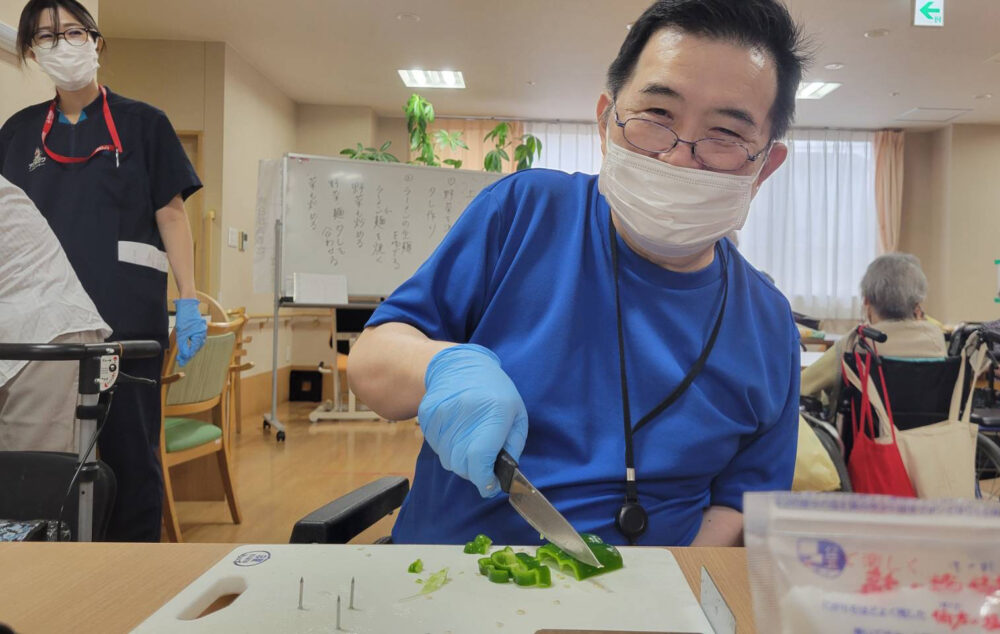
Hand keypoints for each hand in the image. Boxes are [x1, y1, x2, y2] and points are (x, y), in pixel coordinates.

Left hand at [173, 298, 206, 366]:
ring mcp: (202, 331)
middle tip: (181, 361)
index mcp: (199, 336)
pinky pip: (197, 339)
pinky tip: (189, 345)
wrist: (188, 304)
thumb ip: (183, 345)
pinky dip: (193, 344)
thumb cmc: (185, 317)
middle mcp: (203, 334)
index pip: (193, 350)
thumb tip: (183, 356)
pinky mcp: (199, 328)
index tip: (180, 363)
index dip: (186, 357)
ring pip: (197, 344)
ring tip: (184, 355)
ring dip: (191, 350)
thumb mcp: (181, 333)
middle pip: (196, 348)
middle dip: (189, 355)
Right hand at [418, 344, 528, 497]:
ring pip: (448, 460)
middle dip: (474, 473)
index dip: (484, 479)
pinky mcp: (428, 416)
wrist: (459, 366)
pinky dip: (448, 449)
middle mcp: (467, 413)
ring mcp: (443, 414)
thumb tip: (503, 476)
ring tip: (469, 443)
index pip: (481, 458)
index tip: (489, 485)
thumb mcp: (517, 415)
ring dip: (460, 461)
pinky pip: (437, 448)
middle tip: (482, 465)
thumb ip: (513, 447)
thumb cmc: (495, 392)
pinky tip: (456, 433)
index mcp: (495, 411)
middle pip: (462, 464)